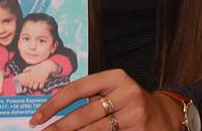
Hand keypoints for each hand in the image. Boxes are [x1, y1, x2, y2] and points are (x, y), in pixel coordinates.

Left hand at [19, 60, 58, 90]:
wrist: (46, 66)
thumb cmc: (39, 66)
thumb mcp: (32, 66)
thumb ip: (27, 69)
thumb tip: (23, 71)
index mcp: (31, 75)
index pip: (27, 82)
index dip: (27, 84)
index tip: (29, 83)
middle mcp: (34, 78)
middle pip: (30, 86)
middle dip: (31, 86)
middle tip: (32, 85)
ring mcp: (38, 80)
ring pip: (35, 87)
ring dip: (35, 87)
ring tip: (36, 85)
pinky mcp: (42, 80)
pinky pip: (40, 86)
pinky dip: (40, 86)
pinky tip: (40, 85)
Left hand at [31, 69, 179, 130]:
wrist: (164, 116)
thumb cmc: (130, 103)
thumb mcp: (113, 91)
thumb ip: (90, 96)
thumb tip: (53, 111)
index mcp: (116, 77)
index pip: (77, 88)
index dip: (54, 105)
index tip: (37, 118)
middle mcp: (126, 93)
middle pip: (84, 114)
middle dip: (59, 127)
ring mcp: (134, 114)